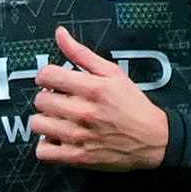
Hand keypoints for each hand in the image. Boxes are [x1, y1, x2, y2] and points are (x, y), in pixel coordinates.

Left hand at [31, 27, 170, 169]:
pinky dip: (47, 145)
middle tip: (61, 101)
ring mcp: (78, 136)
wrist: (153, 139)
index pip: (46, 76)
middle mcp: (83, 112)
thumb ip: (82, 53)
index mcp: (92, 88)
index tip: (53, 81)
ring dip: (45, 120)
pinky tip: (58, 138)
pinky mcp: (77, 157)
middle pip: (40, 100)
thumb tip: (60, 34)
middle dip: (48, 98)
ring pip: (37, 124)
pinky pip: (42, 151)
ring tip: (59, 119)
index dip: (46, 76)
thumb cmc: (133, 105)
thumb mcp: (113, 73)